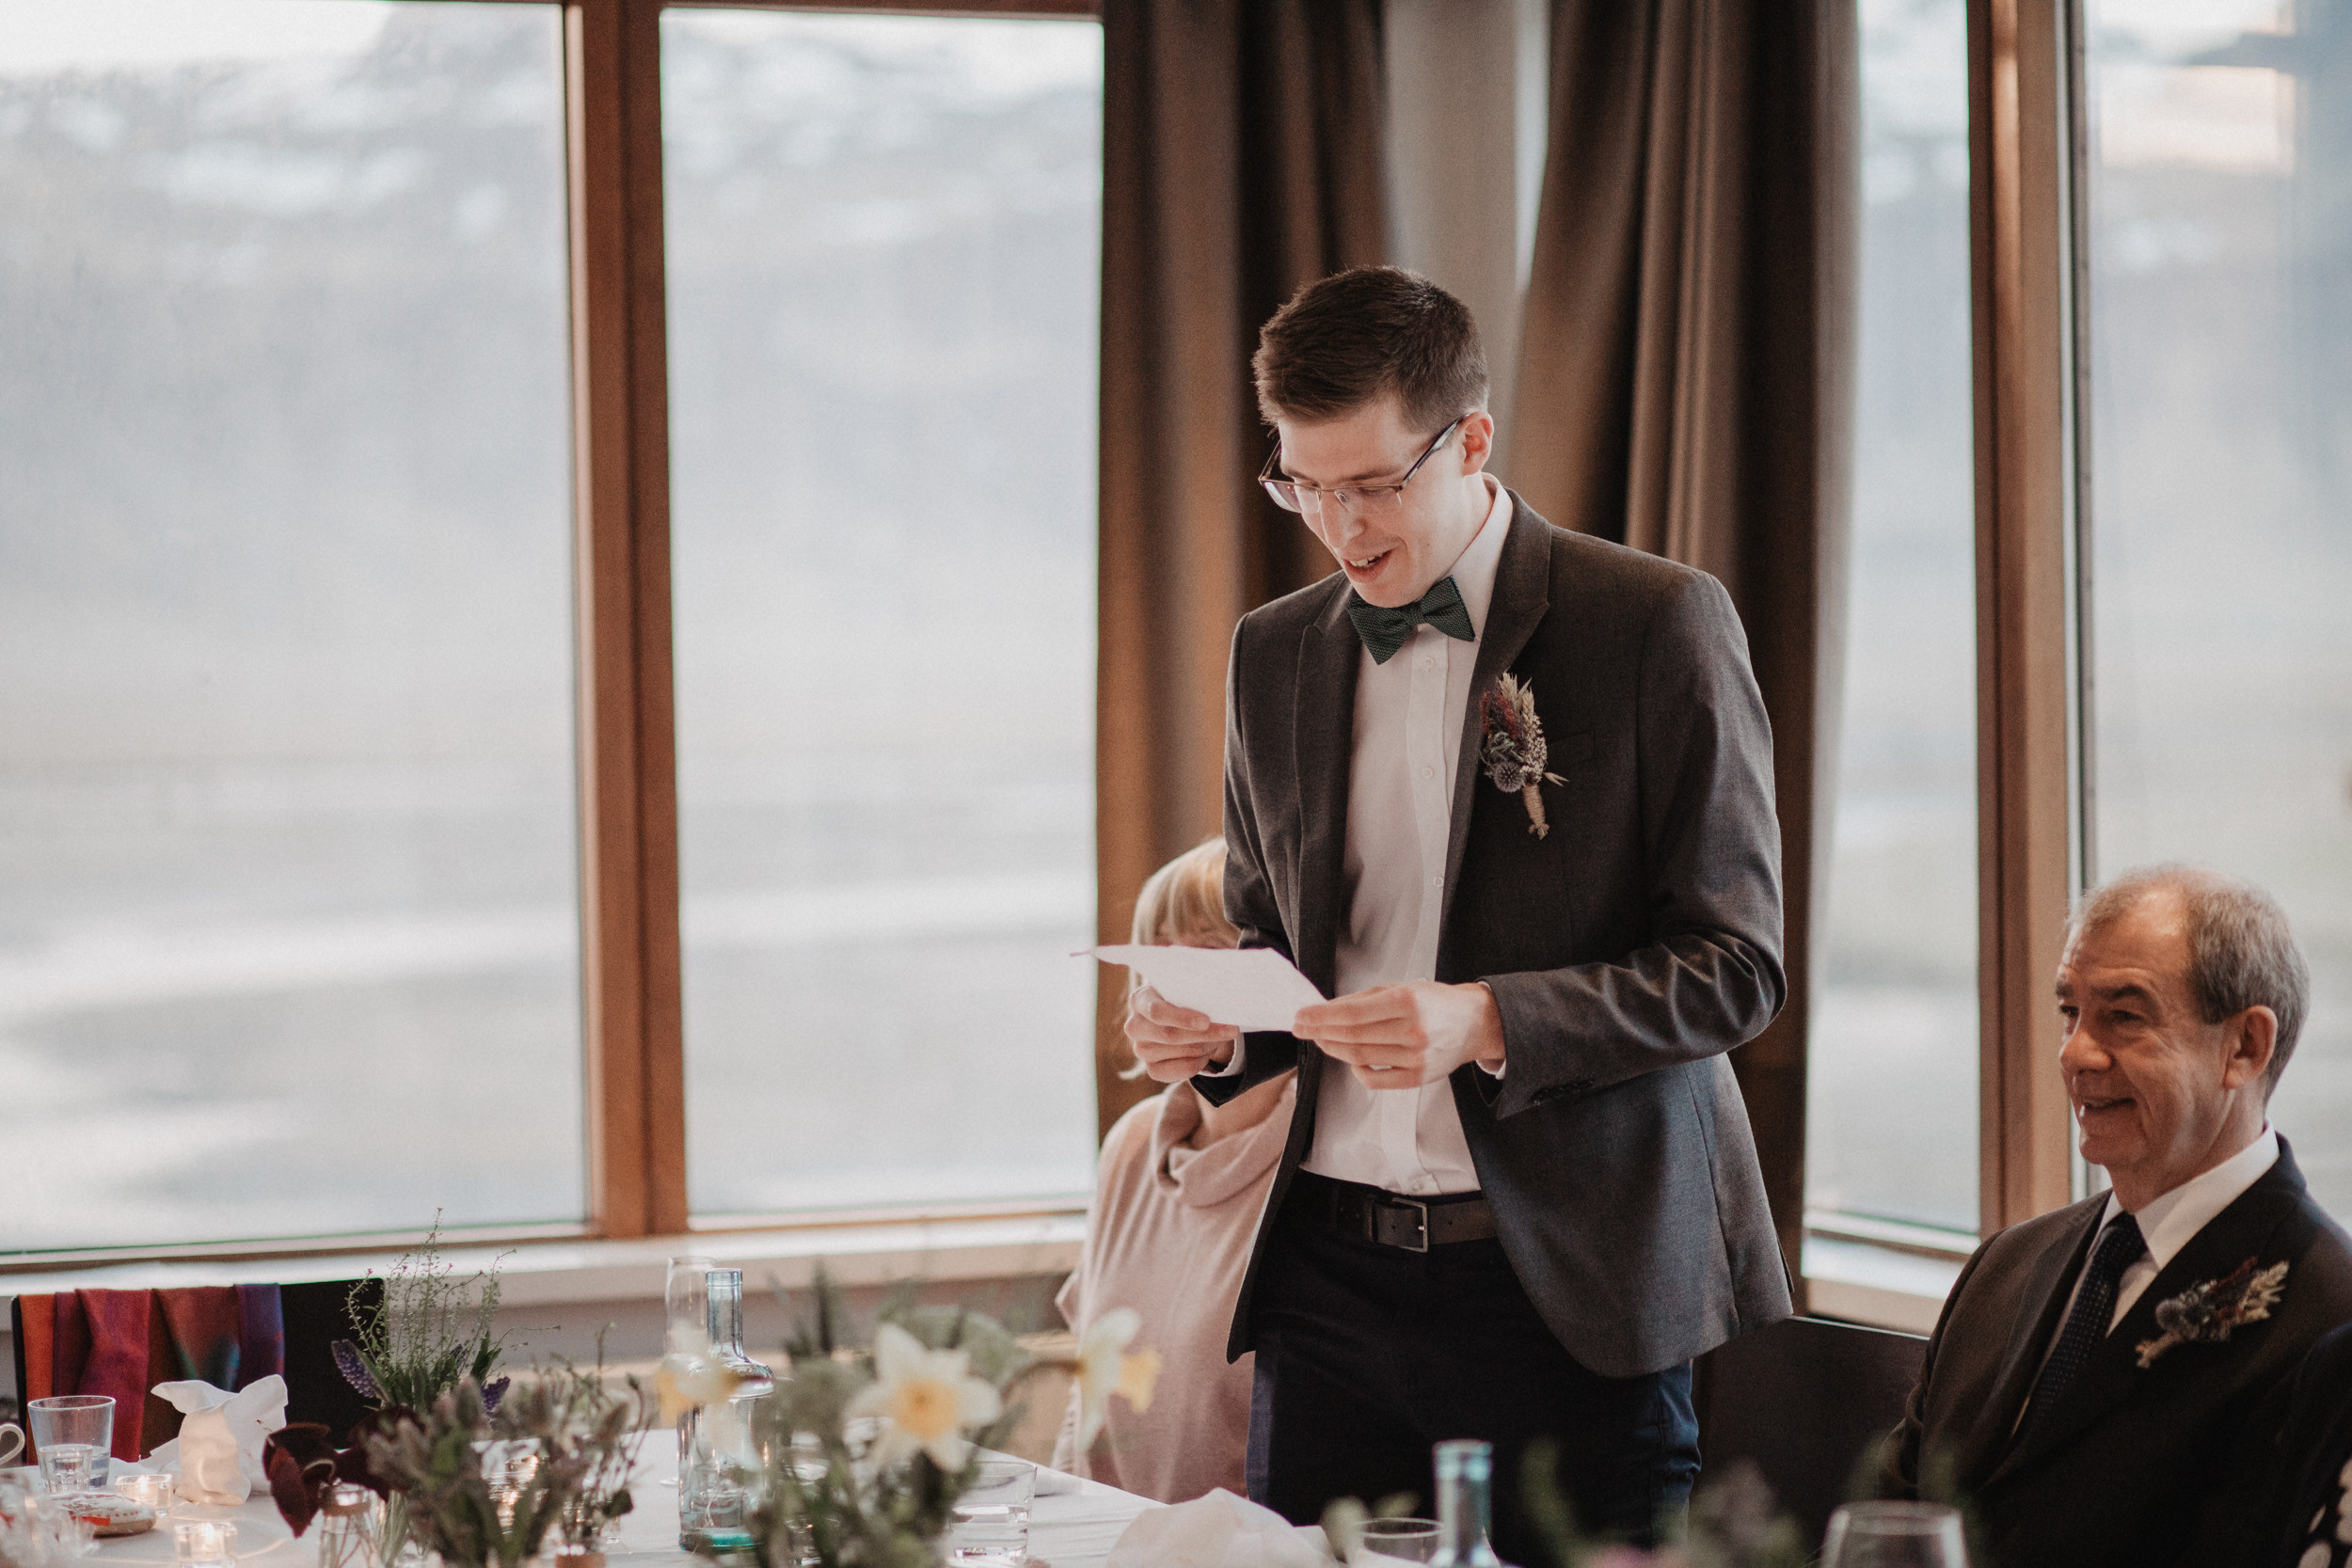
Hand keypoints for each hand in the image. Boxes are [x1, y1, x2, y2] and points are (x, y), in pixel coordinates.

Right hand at [1125, 985, 1240, 1082]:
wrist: (1185, 1020)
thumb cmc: (1186, 999)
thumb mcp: (1188, 990)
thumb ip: (1195, 992)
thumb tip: (1218, 1002)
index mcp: (1140, 999)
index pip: (1156, 1011)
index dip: (1182, 1018)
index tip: (1206, 1021)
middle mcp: (1135, 1026)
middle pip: (1170, 1035)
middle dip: (1205, 1033)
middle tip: (1231, 1030)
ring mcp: (1141, 1049)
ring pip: (1181, 1052)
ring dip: (1206, 1045)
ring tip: (1219, 1035)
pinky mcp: (1152, 1068)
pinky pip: (1180, 1069)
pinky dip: (1199, 1062)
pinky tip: (1206, 1053)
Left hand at [1292, 981, 1504, 1089]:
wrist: (1473, 1023)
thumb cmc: (1435, 1002)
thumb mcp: (1401, 987)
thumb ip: (1364, 999)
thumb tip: (1327, 1010)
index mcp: (1407, 1001)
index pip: (1352, 1013)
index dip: (1321, 1016)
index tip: (1301, 1016)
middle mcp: (1413, 1030)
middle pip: (1352, 1036)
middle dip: (1320, 1031)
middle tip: (1302, 1028)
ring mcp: (1416, 1057)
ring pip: (1360, 1057)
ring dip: (1334, 1049)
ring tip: (1320, 1039)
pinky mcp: (1418, 1077)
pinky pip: (1376, 1080)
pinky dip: (1356, 1071)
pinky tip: (1349, 1060)